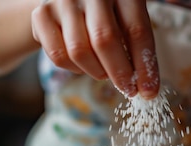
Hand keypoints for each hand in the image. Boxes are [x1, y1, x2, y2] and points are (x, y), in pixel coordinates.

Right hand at [31, 0, 158, 97]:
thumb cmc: (107, 14)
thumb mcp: (127, 18)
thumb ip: (138, 45)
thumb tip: (148, 88)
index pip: (136, 31)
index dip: (144, 66)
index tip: (148, 91)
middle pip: (105, 40)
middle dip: (119, 73)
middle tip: (127, 89)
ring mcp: (63, 1)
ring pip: (79, 52)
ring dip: (96, 71)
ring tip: (104, 71)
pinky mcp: (42, 15)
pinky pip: (58, 56)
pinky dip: (73, 69)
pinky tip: (83, 64)